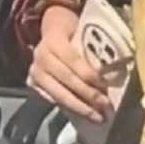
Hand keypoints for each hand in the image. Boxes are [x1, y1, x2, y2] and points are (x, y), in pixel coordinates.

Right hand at [27, 5, 112, 123]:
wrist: (52, 26)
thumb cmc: (73, 27)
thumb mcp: (82, 28)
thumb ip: (90, 46)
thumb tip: (112, 67)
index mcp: (53, 40)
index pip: (73, 60)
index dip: (89, 74)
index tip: (105, 87)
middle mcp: (40, 57)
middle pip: (67, 80)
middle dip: (88, 96)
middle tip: (106, 106)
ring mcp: (34, 72)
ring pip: (59, 95)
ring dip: (80, 108)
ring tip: (98, 117)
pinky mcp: (32, 84)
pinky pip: (53, 100)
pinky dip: (70, 109)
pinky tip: (84, 115)